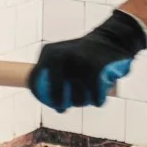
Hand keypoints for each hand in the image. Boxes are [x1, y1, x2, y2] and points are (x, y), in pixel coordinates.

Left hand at [29, 10, 146, 111]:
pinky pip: (94, 94)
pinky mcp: (94, 68)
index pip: (36, 77)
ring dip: (80, 102)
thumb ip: (52, 69)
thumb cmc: (82, 52)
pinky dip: (96, 100)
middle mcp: (60, 56)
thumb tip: (38, 93)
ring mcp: (77, 62)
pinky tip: (97, 102)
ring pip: (76, 95)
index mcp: (49, 52)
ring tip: (82, 102)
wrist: (110, 38)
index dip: (38, 93)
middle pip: (55, 89)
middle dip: (57, 102)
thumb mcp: (63, 53)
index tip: (49, 102)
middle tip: (62, 109)